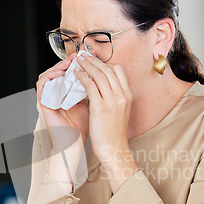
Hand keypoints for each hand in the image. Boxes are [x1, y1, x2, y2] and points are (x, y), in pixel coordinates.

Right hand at [36, 56, 88, 191]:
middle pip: (56, 71)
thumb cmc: (81, 128)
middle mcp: (55, 95)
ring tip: (69, 62)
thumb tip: (104, 78)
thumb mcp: (91, 105)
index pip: (67, 73)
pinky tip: (61, 73)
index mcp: (64, 94)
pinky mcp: (42, 104)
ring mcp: (48, 99)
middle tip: (79, 56)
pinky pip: (41, 85)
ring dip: (57, 66)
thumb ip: (93, 91)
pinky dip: (50, 77)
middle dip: (67, 61)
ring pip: (47, 75)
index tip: (87, 57)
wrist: (74, 144)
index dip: (76, 63)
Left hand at [74, 53, 139, 191]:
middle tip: (83, 55)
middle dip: (94, 60)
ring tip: (78, 61)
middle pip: (108, 70)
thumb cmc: (113, 133)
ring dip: (87, 65)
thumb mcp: (120, 111)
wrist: (113, 148)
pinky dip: (82, 77)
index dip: (105, 62)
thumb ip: (114, 97)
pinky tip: (75, 74)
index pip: (118, 71)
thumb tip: (104, 86)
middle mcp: (122, 96)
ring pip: (99, 75)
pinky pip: (90, 86)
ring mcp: (112, 101)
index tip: (95, 60)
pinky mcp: (100, 107)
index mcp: (127, 96)